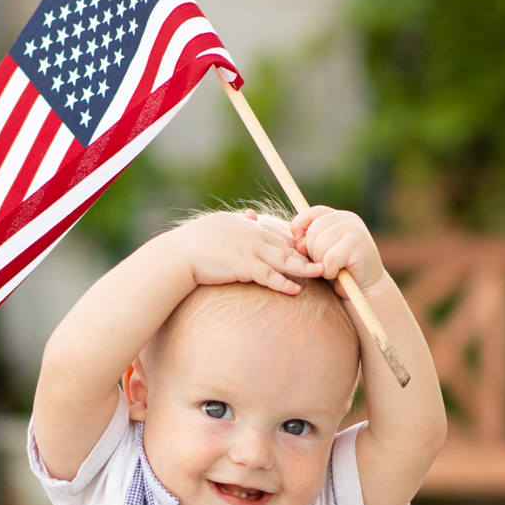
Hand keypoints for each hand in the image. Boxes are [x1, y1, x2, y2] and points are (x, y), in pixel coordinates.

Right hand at [176, 209, 325, 295]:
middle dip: (306, 253)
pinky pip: (269, 276)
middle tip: (325, 259)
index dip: (294, 242)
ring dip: (304, 267)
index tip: (308, 249)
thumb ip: (238, 221)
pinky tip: (296, 289)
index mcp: (247, 225)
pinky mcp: (244, 266)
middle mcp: (252, 234)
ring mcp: (250, 250)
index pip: (277, 232)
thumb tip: (250, 214)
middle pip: (286, 244)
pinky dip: (284, 283)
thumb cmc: (194, 241)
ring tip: (321, 272)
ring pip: (283, 259)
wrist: (179, 254)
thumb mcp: (219, 224)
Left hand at [289, 207, 385, 296]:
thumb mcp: (321, 253)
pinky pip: (329, 259)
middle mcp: (347, 218)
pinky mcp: (356, 244)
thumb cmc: (341, 271)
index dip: (300, 228)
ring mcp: (353, 229)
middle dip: (312, 253)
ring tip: (332, 269)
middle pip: (313, 231)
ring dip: (321, 264)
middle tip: (324, 264)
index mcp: (337, 217)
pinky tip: (338, 274)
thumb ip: (309, 243)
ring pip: (319, 245)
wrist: (367, 288)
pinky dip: (329, 272)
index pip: (311, 213)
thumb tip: (298, 243)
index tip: (300, 247)